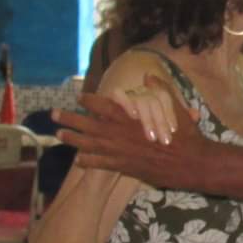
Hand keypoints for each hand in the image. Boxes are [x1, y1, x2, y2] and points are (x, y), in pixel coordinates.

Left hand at [54, 87, 205, 187]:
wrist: (190, 162)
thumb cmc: (184, 134)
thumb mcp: (175, 106)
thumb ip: (159, 89)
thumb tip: (148, 76)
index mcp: (129, 115)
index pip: (102, 104)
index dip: (88, 100)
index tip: (79, 98)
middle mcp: (119, 132)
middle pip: (87, 124)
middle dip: (68, 118)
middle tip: (52, 115)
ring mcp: (119, 150)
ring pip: (88, 144)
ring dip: (72, 139)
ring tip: (58, 135)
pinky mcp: (124, 166)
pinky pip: (100, 163)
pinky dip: (88, 161)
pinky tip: (78, 160)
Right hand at [111, 73, 198, 144]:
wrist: (130, 140)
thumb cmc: (153, 134)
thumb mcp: (169, 126)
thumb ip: (183, 119)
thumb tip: (195, 114)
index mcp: (157, 95)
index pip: (165, 96)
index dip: (170, 112)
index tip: (174, 130)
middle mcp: (143, 92)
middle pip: (153, 99)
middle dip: (160, 120)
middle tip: (165, 141)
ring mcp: (128, 95)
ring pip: (139, 98)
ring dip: (147, 117)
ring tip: (151, 136)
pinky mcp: (112, 101)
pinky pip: (117, 94)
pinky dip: (125, 102)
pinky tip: (133, 116)